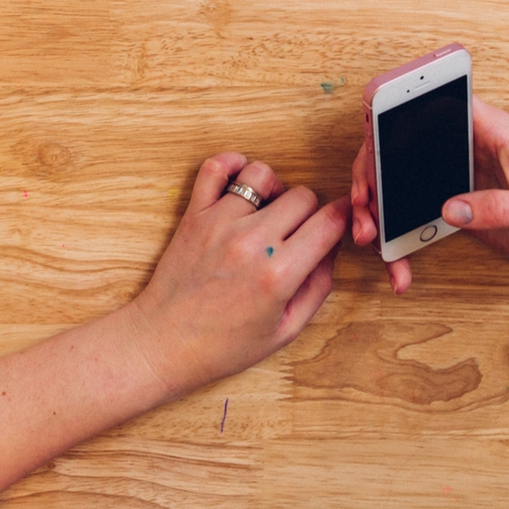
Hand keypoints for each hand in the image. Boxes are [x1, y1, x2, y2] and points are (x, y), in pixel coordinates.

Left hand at [117, 151, 350, 397]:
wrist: (164, 343)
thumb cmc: (223, 344)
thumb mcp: (285, 331)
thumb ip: (317, 288)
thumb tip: (331, 249)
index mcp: (279, 274)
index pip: (329, 223)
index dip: (343, 219)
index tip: (341, 221)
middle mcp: (251, 242)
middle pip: (302, 196)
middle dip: (309, 212)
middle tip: (298, 233)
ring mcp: (220, 222)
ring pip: (263, 175)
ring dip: (274, 190)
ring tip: (268, 213)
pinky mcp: (194, 214)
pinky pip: (215, 167)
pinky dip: (232, 164)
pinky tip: (240, 181)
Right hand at [352, 98, 508, 292]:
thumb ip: (500, 207)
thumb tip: (451, 208)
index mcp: (489, 129)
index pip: (432, 102)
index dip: (394, 113)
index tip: (371, 140)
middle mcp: (465, 144)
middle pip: (398, 142)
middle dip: (371, 172)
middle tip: (364, 205)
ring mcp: (454, 172)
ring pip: (396, 178)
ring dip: (376, 206)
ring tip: (371, 238)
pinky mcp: (452, 200)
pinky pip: (411, 211)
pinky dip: (397, 235)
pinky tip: (398, 264)